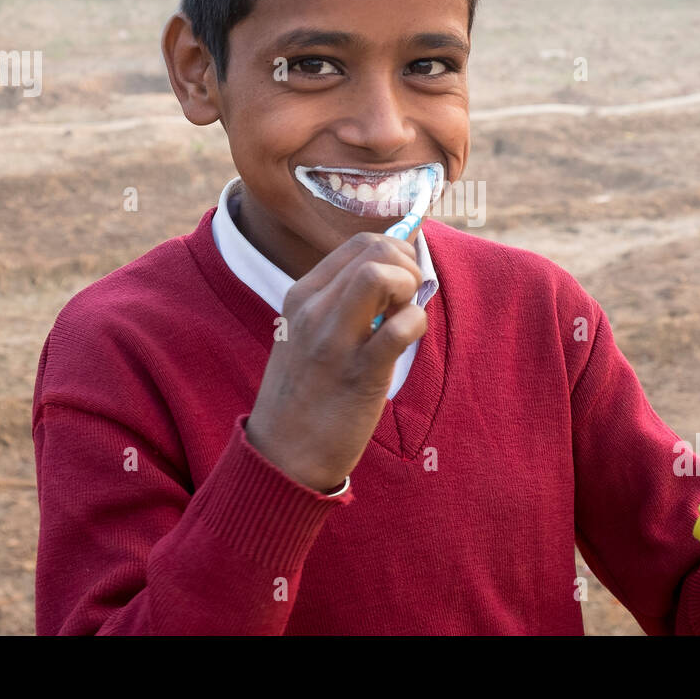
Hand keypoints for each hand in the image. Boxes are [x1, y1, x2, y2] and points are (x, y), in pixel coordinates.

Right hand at [245, 231, 426, 492]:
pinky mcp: (359, 372)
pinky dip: (416, 323)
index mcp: (302, 296)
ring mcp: (334, 339)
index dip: (395, 252)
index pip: (358, 243)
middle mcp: (313, 310)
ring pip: (380, 274)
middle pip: (374, 250)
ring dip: (409, 287)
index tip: (402, 280)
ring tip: (405, 316)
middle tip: (408, 299)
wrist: (283, 455)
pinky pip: (400, 326)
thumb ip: (343, 303)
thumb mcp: (308, 335)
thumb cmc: (306, 394)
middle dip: (407, 265)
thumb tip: (393, 273)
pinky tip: (408, 339)